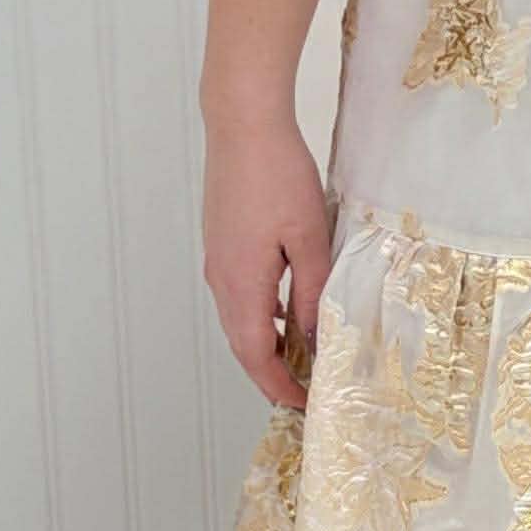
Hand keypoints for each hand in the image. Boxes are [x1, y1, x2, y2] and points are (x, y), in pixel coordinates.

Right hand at [201, 109, 331, 407]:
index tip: (303, 405)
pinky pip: (239, 295)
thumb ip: (311, 291)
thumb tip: (313, 337)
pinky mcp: (221, 244)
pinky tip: (288, 310)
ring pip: (240, 320)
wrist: (242, 125)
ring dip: (266, 345)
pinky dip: (261, 315)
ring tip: (302, 358)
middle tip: (303, 392)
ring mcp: (217, 260)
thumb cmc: (278, 174)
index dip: (279, 386)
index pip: (256, 355)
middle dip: (271, 374)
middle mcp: (221, 279)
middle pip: (242, 344)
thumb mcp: (310, 237)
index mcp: (242, 284)